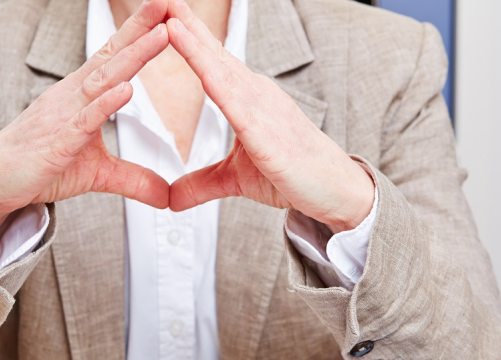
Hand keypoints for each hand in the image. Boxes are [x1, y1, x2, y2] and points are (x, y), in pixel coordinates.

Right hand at [0, 0, 170, 260]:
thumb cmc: (39, 168)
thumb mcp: (97, 174)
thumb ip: (134, 178)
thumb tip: (167, 196)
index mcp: (81, 95)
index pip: (115, 57)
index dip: (140, 33)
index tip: (167, 11)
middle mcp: (72, 96)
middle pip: (113, 57)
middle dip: (142, 29)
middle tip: (169, 3)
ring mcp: (63, 116)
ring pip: (103, 80)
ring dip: (134, 56)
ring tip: (162, 34)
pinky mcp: (56, 142)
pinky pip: (83, 120)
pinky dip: (105, 105)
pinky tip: (126, 90)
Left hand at [165, 0, 373, 232]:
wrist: (337, 193)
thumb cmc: (292, 176)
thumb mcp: (236, 179)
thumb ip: (201, 184)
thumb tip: (170, 199)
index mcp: (247, 99)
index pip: (213, 61)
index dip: (189, 36)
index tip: (163, 11)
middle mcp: (256, 96)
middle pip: (215, 55)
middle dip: (188, 24)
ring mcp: (265, 111)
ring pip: (224, 73)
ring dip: (196, 45)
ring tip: (172, 18)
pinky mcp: (270, 137)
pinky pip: (240, 107)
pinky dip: (220, 85)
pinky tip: (202, 70)